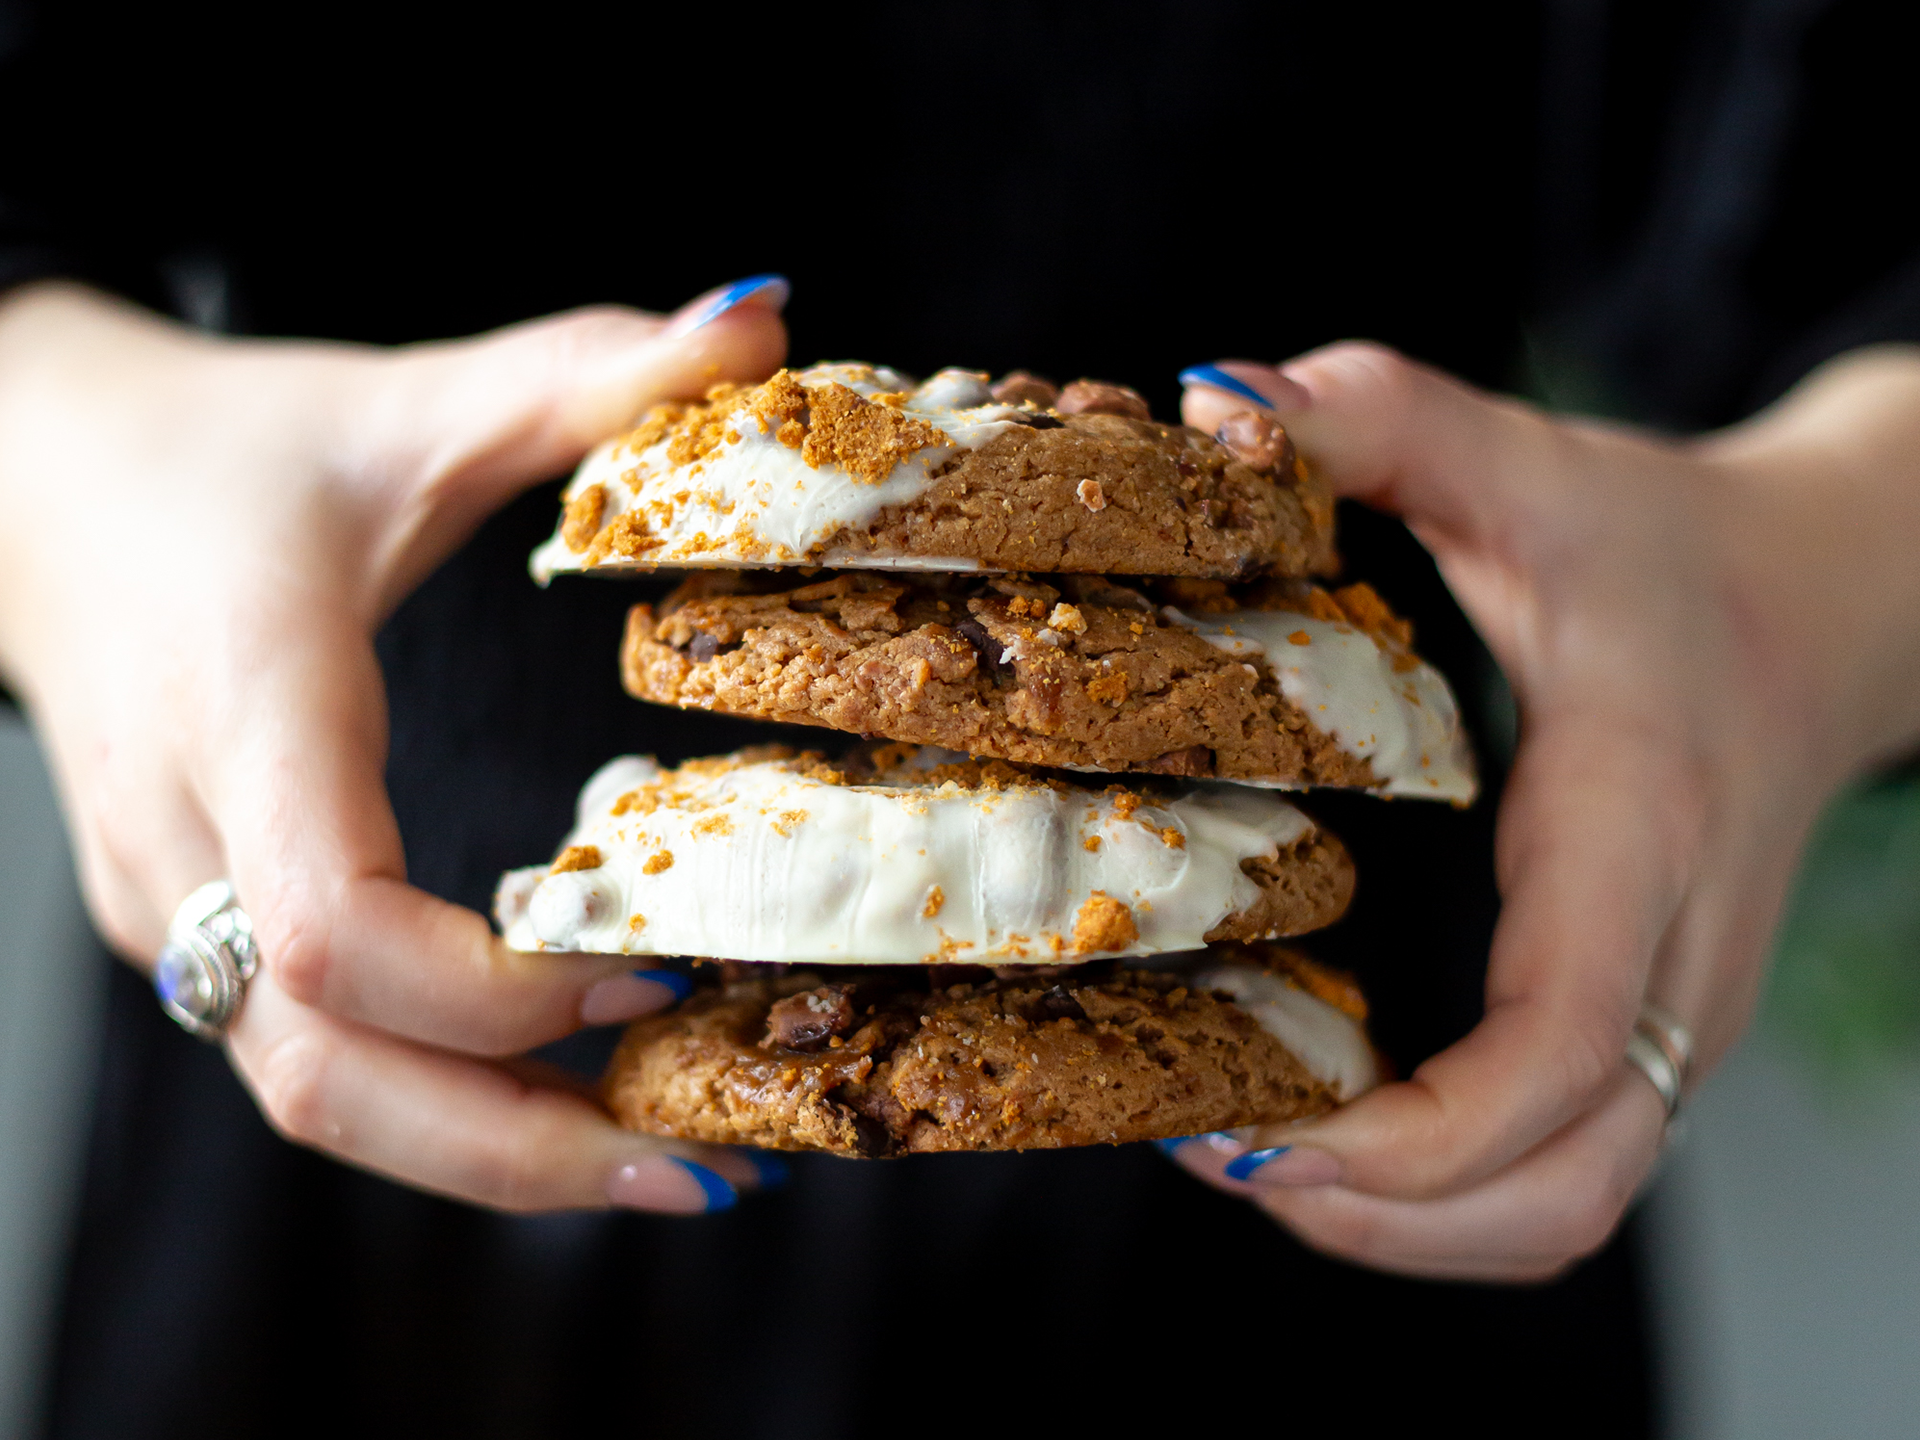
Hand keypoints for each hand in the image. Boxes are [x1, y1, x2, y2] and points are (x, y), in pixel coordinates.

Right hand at [0, 277, 789, 1211]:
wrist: (42, 483)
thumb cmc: (230, 454)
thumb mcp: (413, 406)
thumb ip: (586, 372)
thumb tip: (763, 315)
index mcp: (247, 709)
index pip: (332, 924)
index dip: (493, 988)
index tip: (649, 972)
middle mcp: (188, 836)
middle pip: (318, 1074)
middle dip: (510, 1152)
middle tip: (697, 1173)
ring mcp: (175, 898)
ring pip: (309, 1093)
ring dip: (483, 1156)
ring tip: (659, 1164)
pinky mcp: (194, 920)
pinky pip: (309, 1057)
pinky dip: (440, 1104)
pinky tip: (563, 1095)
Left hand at [1172, 342, 1919, 1278]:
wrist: (1825, 599)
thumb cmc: (1667, 547)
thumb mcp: (1529, 469)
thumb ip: (1382, 420)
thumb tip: (1215, 398)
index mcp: (1634, 833)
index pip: (1555, 1051)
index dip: (1406, 1141)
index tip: (1250, 1131)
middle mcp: (1668, 961)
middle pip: (1561, 1195)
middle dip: (1382, 1218)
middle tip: (1216, 1154)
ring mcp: (1665, 1011)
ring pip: (1565, 1210)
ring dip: (1406, 1226)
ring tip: (1250, 1158)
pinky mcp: (1641, 1023)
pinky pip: (1556, 1168)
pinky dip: (1443, 1192)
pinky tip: (1325, 1129)